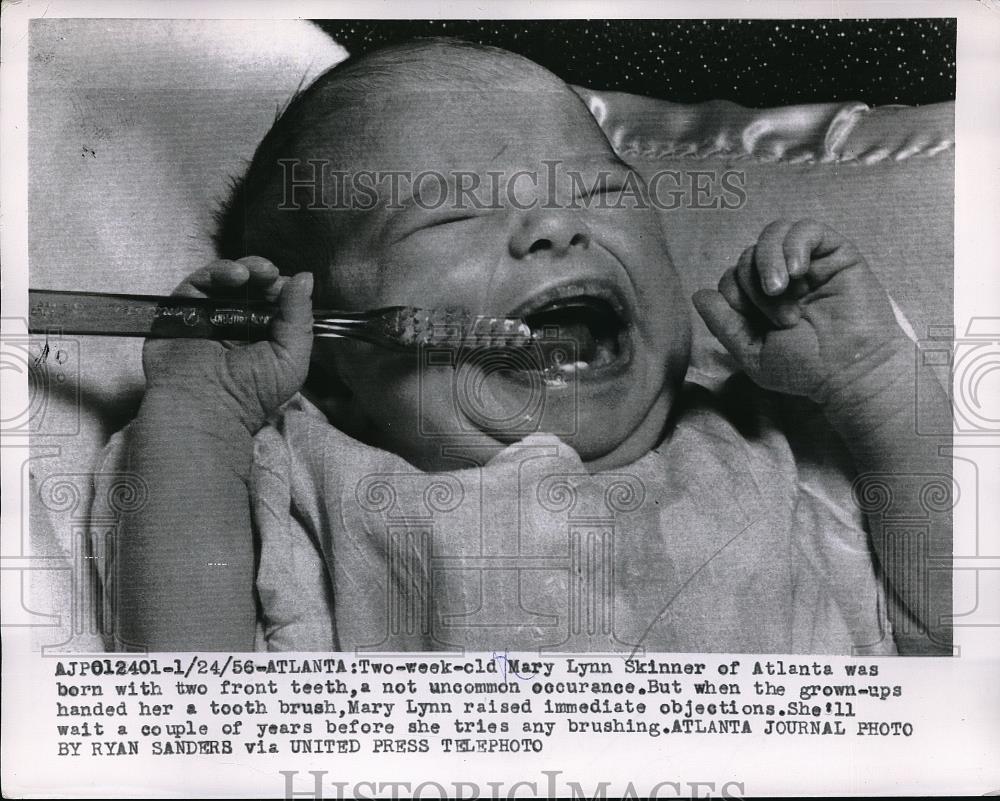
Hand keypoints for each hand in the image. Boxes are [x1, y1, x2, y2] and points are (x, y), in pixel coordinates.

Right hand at [142, 257, 312, 432]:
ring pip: (225, 280)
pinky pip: (198, 283)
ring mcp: (207, 316)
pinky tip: (234, 276)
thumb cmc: (250, 394)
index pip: (274, 300)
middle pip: (250, 285)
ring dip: (244, 269)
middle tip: (271, 275)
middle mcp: (235, 323)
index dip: (283, 289)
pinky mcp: (181, 310)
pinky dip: (217, 272)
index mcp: (263, 334)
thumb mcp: (291, 357)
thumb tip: (305, 278)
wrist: (207, 408)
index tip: (291, 287)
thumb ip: (300, 318)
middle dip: (264, 275)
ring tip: (256, 273)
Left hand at [692, 219, 905, 402]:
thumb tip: (699, 295)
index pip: (730, 279)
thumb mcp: (753, 353)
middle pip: (746, 258)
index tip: (759, 326)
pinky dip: (793, 245)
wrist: (852, 372)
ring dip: (767, 261)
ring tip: (782, 290)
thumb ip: (724, 325)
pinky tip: (797, 270)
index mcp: (760, 301)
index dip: (734, 297)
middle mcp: (782, 279)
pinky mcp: (835, 253)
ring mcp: (808, 264)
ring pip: (771, 236)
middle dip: (754, 288)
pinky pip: (805, 229)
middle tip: (784, 320)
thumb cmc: (806, 368)